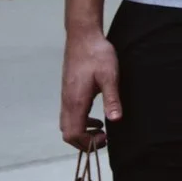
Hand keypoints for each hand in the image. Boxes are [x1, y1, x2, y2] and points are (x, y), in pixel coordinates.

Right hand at [61, 30, 120, 150]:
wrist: (83, 37)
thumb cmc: (97, 55)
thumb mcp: (110, 76)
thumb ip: (112, 99)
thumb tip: (115, 120)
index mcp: (76, 101)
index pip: (73, 134)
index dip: (87, 143)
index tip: (105, 138)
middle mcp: (67, 102)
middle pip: (67, 134)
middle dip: (84, 142)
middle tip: (104, 137)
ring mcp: (65, 98)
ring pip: (67, 126)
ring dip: (82, 133)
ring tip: (102, 130)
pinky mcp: (68, 93)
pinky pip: (69, 116)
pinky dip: (80, 123)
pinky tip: (96, 118)